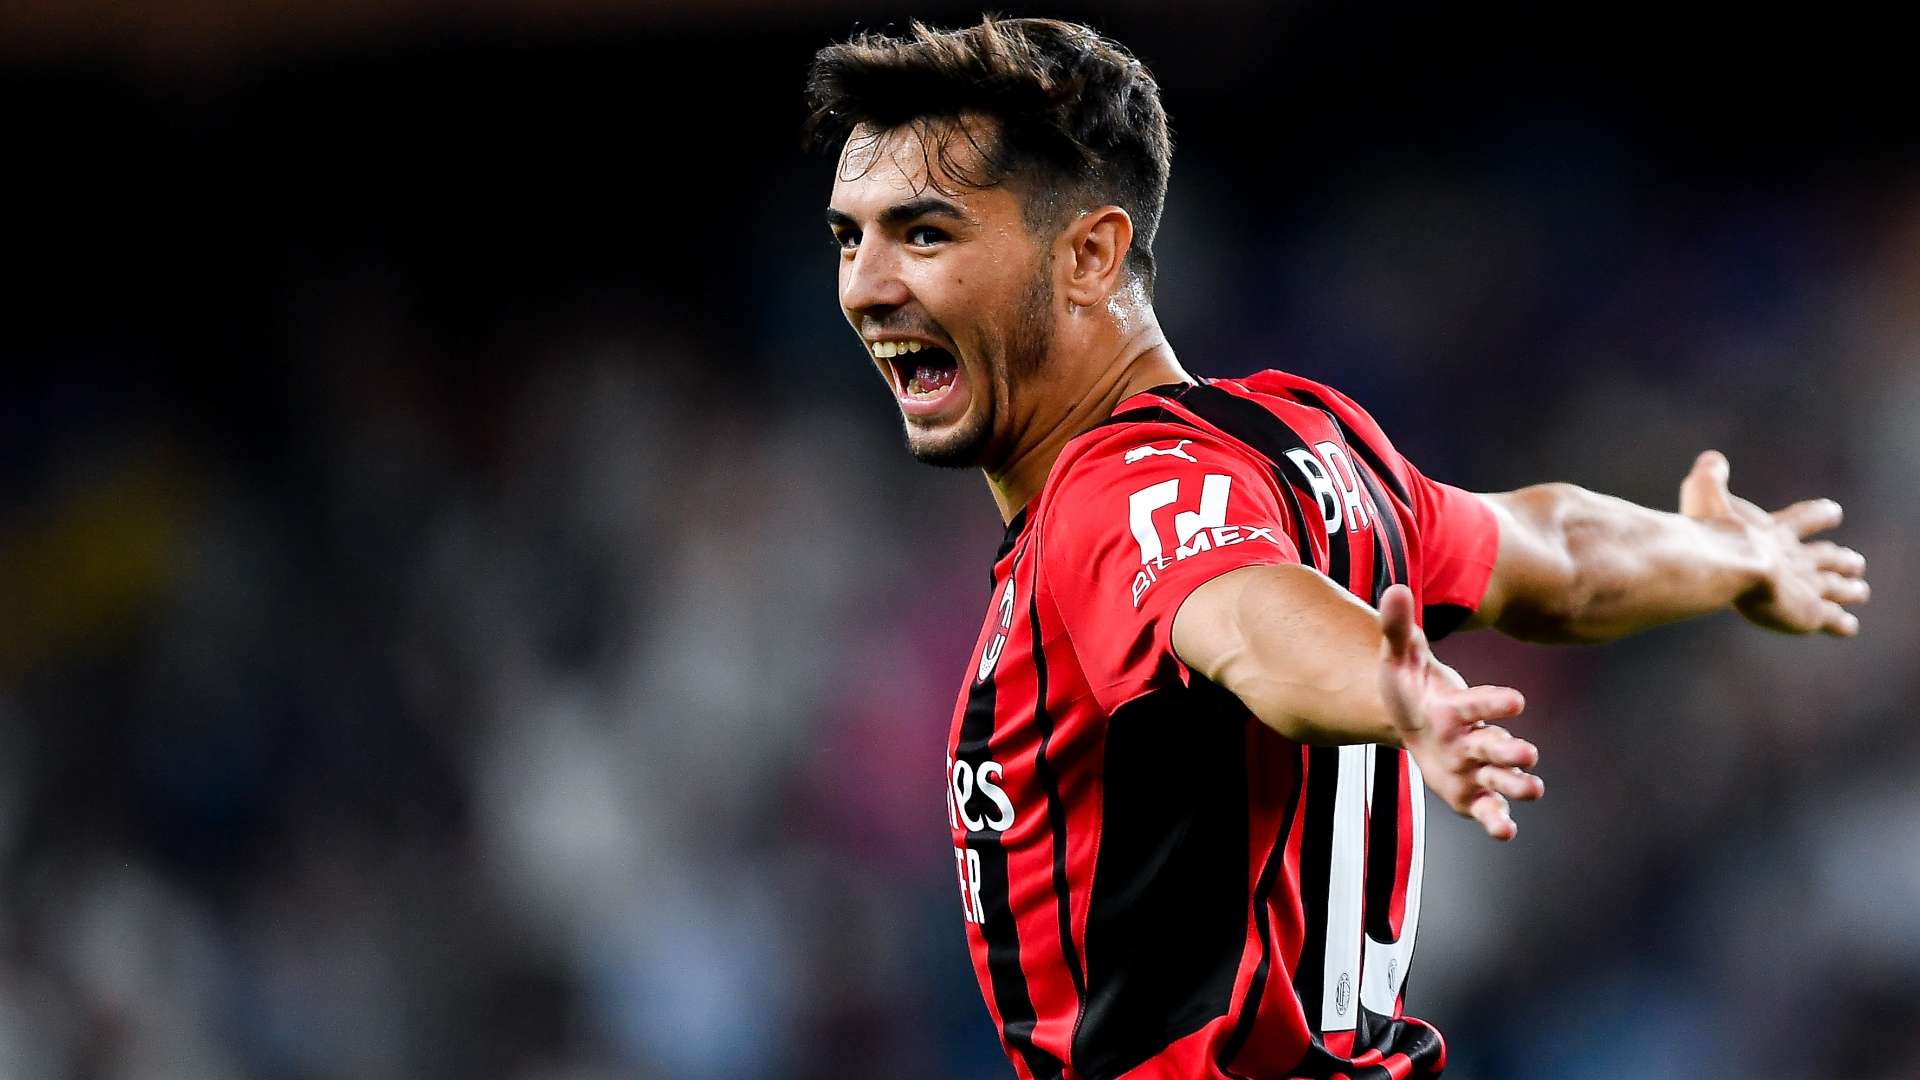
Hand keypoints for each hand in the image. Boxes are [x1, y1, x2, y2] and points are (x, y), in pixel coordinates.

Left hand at [1378, 584, 1543, 840]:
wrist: (1409, 718)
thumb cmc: (1409, 687)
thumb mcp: (1397, 658)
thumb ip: (1398, 627)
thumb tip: (1394, 589)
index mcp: (1459, 705)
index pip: (1479, 703)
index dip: (1494, 701)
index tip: (1516, 700)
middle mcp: (1473, 737)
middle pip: (1496, 743)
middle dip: (1511, 749)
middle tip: (1528, 754)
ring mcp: (1474, 766)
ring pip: (1501, 777)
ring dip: (1517, 784)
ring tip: (1533, 790)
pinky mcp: (1468, 792)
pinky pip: (1486, 808)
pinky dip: (1497, 819)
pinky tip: (1507, 831)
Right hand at [1679, 450, 1869, 635]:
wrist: (1730, 565)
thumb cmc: (1712, 531)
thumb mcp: (1703, 494)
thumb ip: (1709, 477)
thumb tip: (1710, 458)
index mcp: (1775, 532)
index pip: (1804, 519)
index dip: (1819, 515)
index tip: (1834, 512)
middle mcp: (1797, 558)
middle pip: (1826, 557)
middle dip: (1840, 558)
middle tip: (1856, 561)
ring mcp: (1807, 585)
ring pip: (1836, 587)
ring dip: (1850, 589)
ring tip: (1862, 590)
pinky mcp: (1809, 612)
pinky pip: (1832, 620)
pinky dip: (1842, 622)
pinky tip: (1849, 626)